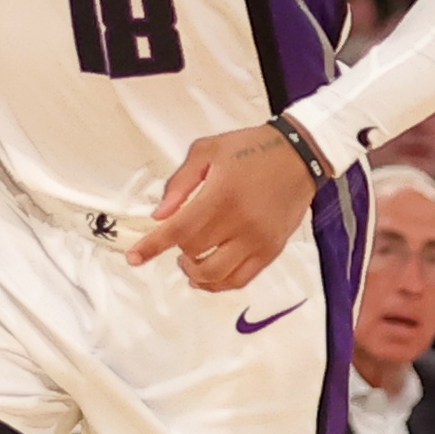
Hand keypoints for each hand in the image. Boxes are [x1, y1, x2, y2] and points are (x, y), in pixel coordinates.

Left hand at [126, 121, 320, 291]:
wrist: (300, 155)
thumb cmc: (252, 149)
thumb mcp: (208, 150)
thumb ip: (180, 182)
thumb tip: (160, 215)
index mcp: (221, 196)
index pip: (179, 230)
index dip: (152, 246)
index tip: (134, 257)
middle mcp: (240, 223)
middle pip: (195, 253)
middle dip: (178, 250)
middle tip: (177, 239)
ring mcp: (258, 240)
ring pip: (216, 275)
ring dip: (195, 273)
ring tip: (189, 262)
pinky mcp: (271, 250)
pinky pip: (240, 280)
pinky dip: (219, 284)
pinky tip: (209, 274)